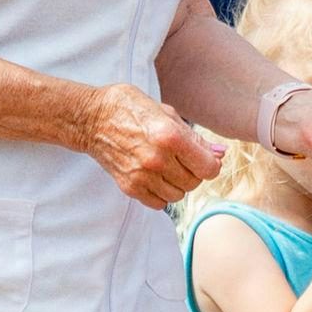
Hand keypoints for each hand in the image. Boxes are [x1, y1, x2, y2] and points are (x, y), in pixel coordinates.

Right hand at [79, 82, 222, 206]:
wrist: (91, 119)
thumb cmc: (130, 108)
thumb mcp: (166, 113)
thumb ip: (195, 137)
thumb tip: (220, 154)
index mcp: (170, 136)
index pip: (209, 168)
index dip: (211, 164)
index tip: (203, 158)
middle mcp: (157, 160)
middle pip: (194, 183)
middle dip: (193, 172)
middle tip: (181, 158)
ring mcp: (142, 176)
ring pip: (178, 195)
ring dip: (178, 183)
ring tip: (167, 167)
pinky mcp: (130, 187)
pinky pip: (159, 203)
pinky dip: (162, 193)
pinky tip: (155, 177)